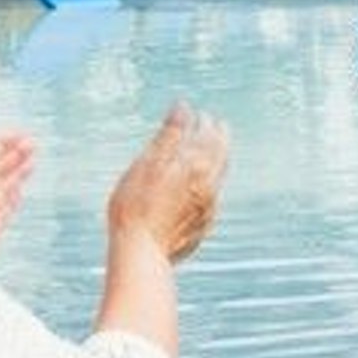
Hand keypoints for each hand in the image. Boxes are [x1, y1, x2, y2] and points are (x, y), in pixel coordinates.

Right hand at [107, 102, 229, 262]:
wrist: (142, 251)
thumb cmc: (136, 206)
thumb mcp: (148, 162)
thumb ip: (169, 134)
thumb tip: (184, 106)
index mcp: (197, 166)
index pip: (208, 136)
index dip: (205, 122)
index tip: (202, 114)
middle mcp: (209, 185)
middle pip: (221, 155)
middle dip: (219, 137)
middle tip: (218, 126)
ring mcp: (208, 208)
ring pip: (219, 177)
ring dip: (218, 160)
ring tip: (213, 152)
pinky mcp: (202, 226)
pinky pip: (213, 198)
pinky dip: (211, 184)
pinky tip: (204, 187)